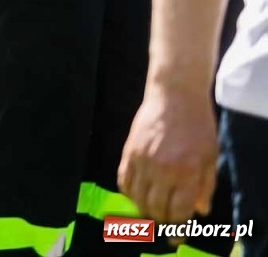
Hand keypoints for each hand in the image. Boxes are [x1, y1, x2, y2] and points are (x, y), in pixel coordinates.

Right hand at [119, 86, 217, 223]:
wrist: (174, 95)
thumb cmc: (198, 125)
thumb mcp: (210, 156)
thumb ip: (205, 185)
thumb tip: (199, 210)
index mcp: (186, 172)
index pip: (178, 211)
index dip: (177, 228)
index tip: (176, 237)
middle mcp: (162, 170)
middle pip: (156, 207)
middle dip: (161, 222)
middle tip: (163, 227)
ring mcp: (142, 160)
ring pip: (138, 196)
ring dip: (144, 209)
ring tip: (150, 213)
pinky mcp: (129, 151)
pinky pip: (123, 179)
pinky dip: (128, 192)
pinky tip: (135, 195)